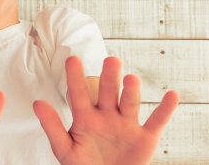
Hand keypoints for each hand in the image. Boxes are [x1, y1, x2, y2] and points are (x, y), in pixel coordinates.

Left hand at [34, 56, 178, 164]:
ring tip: (131, 79)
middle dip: (109, 77)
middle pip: (108, 93)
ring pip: (129, 103)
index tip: (72, 59)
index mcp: (85, 117)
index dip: (75, 78)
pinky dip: (165, 109)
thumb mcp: (64, 148)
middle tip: (110, 59)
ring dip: (131, 91)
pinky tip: (172, 95)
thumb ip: (52, 126)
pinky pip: (156, 121)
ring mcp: (126, 125)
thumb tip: (37, 103)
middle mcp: (106, 116)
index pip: (78, 94)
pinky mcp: (145, 138)